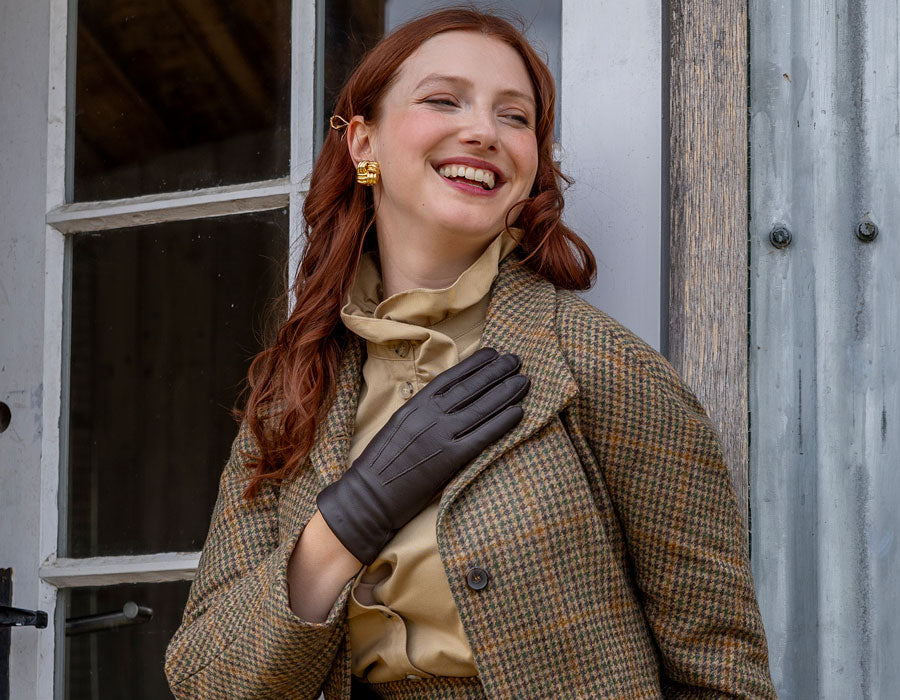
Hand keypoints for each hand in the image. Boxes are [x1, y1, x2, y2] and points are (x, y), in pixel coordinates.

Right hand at [316, 347, 528, 564]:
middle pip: (471, 387)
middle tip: (516, 360)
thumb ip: (422, 411)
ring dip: (506, 392)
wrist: (369, 496)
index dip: (476, 364)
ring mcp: (440, 435)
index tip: (493, 354)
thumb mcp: (399, 425)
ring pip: (481, 408)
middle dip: (497, 372)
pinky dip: (502, 422)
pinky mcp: (449, 458)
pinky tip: (518, 412)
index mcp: (415, 404)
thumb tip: (446, 400)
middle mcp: (429, 415)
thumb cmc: (381, 463)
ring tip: (524, 381)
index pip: (452, 377)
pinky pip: (482, 436)